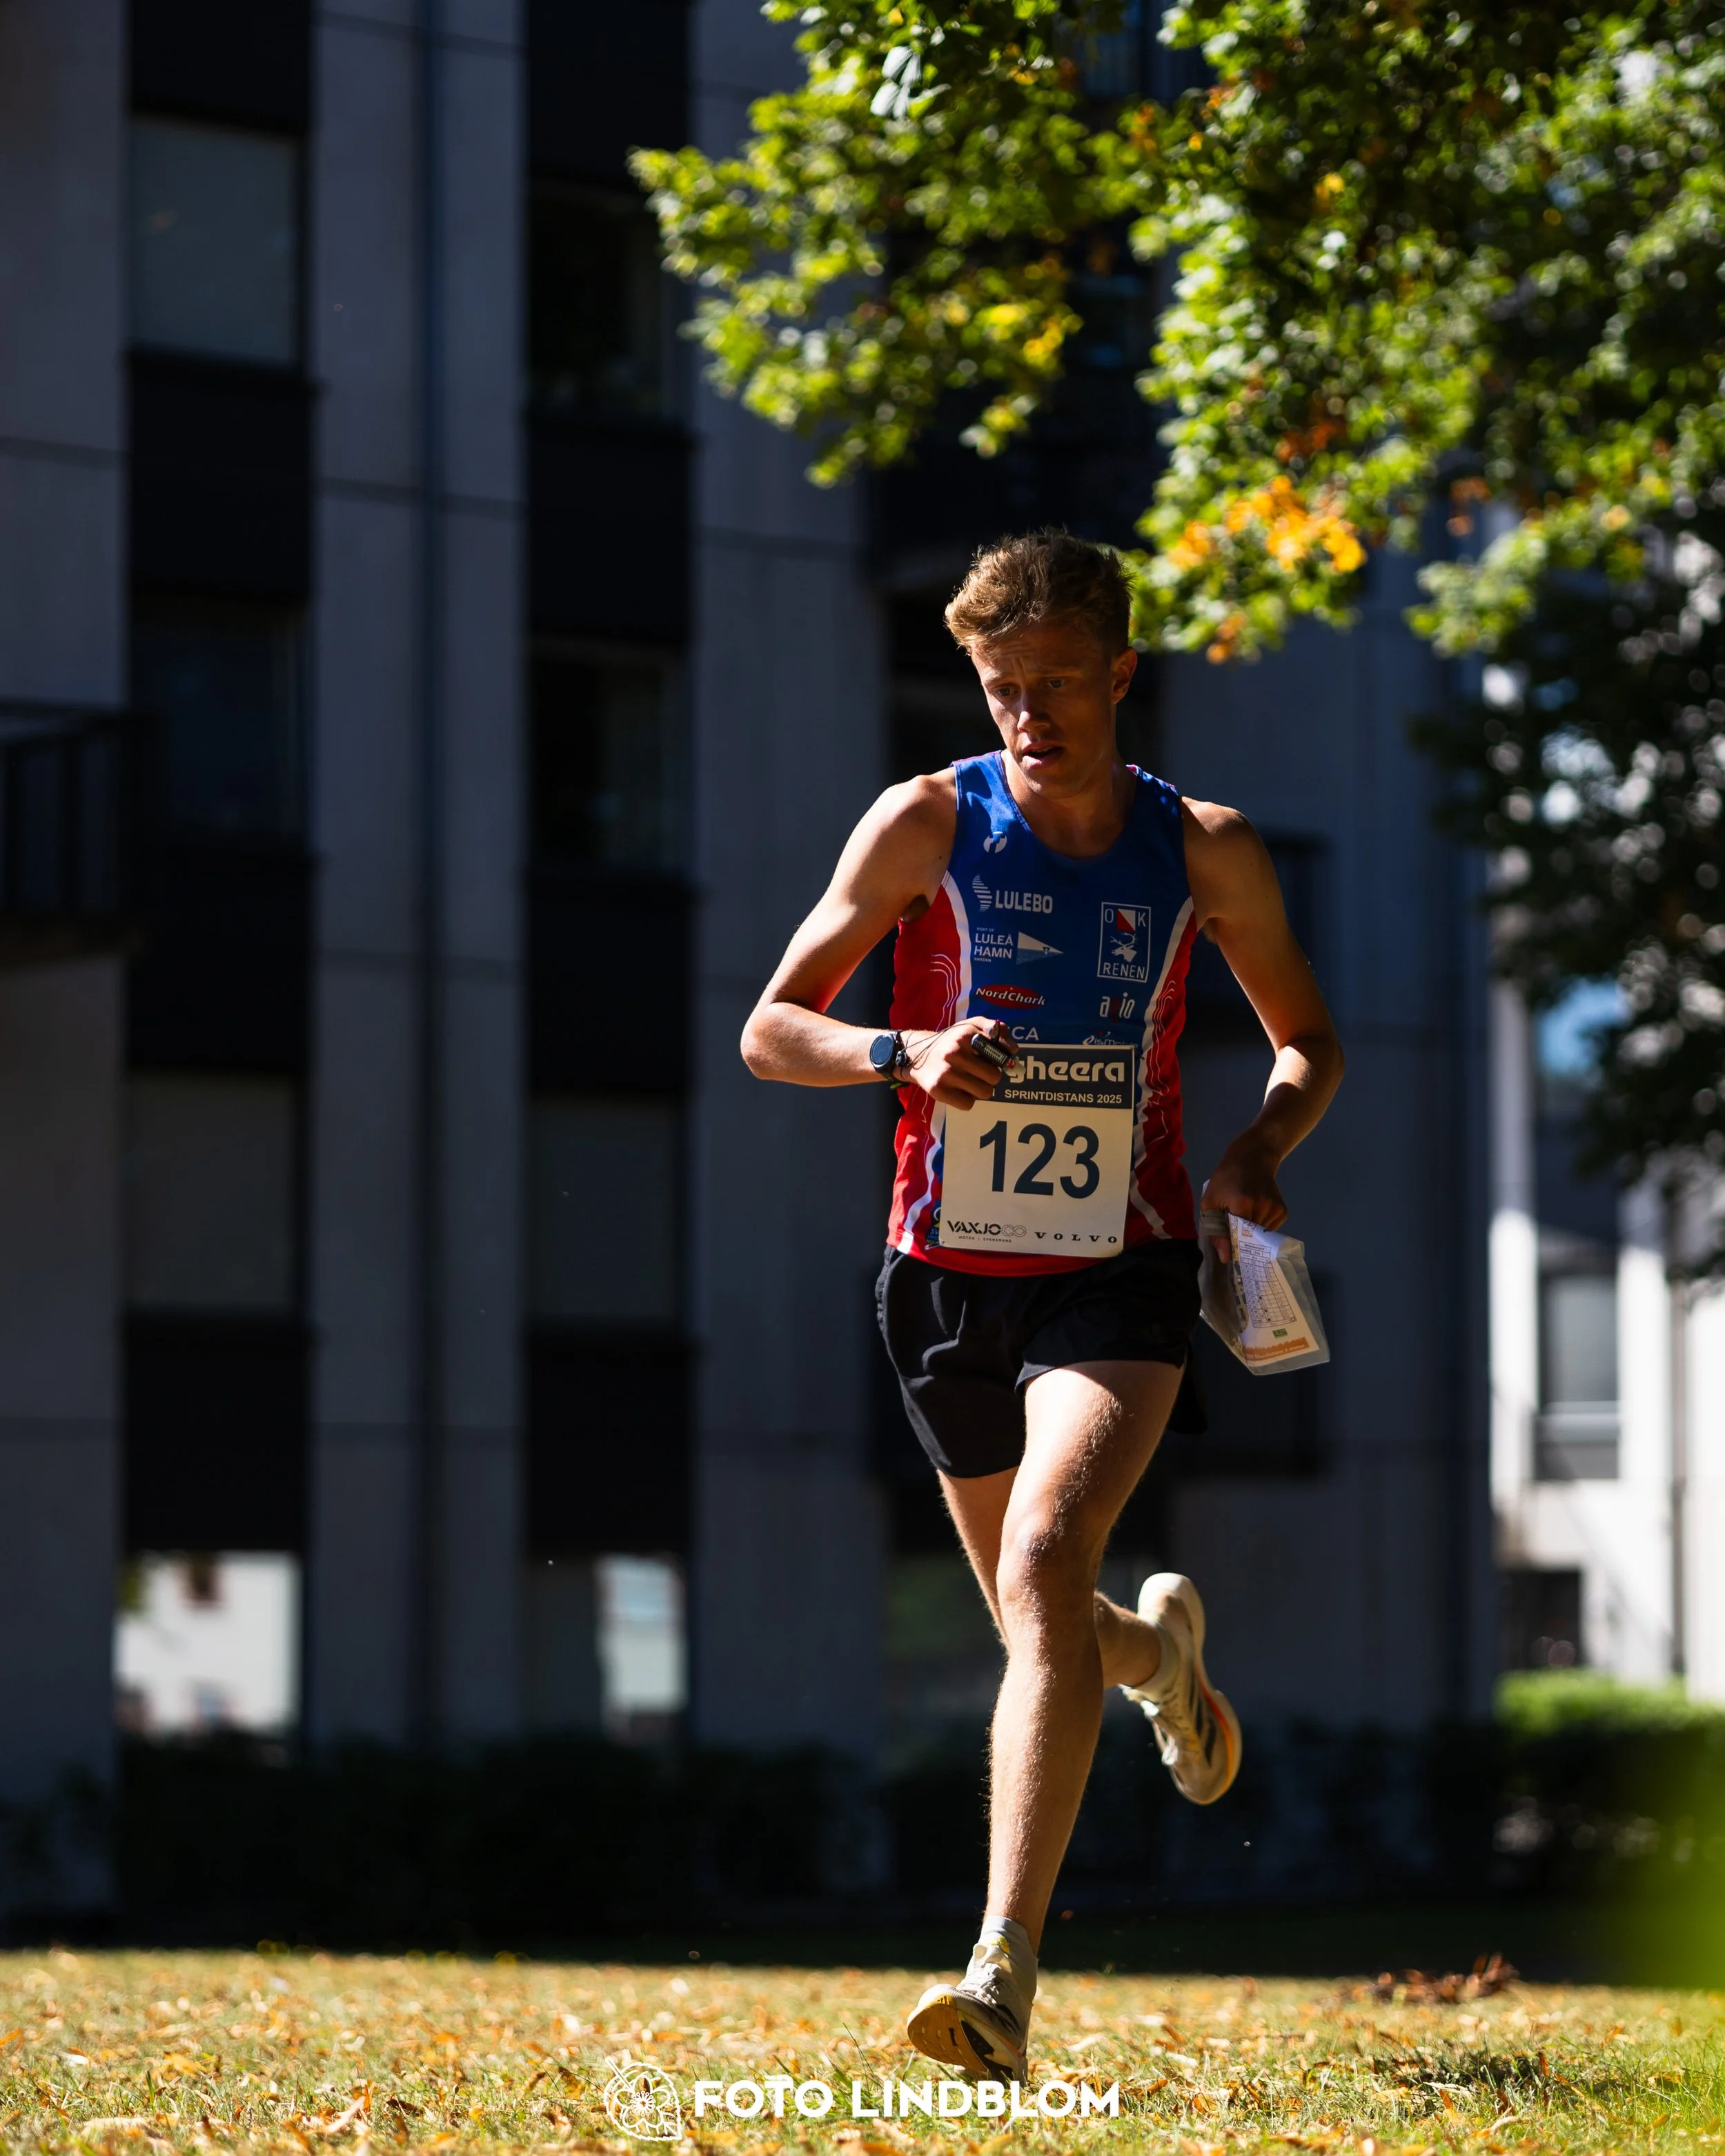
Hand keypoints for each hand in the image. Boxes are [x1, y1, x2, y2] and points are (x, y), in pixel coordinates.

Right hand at [902, 1020, 1013, 1108]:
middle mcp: (955, 1053)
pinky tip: (959, 1090)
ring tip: (970, 1081)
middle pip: (994, 1077)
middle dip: (991, 1076)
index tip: (995, 1060)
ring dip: (981, 1089)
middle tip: (980, 1072)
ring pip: (984, 1092)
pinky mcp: (938, 1090)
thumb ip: (994, 1029)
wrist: (916, 1055)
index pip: (1000, 1053)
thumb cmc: (950, 1041)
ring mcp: (946, 1073)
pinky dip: (967, 1099)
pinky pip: (968, 1104)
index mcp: (965, 1034)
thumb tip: (1013, 1049)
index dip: (1001, 1059)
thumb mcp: (970, 1026)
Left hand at [1199, 1135, 1287, 1257]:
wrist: (1251, 1158)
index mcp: (1242, 1204)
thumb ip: (1215, 1231)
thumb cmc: (1225, 1179)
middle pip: (1251, 1239)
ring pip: (1262, 1236)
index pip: (1238, 1238)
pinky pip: (1271, 1229)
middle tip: (1233, 1236)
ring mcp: (1275, 1208)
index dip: (1232, 1245)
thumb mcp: (1211, 1201)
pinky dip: (1261, 1227)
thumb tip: (1226, 1258)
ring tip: (1244, 1217)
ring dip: (1252, 1233)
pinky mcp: (1283, 1210)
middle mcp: (1262, 1207)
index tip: (1228, 1253)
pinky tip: (1255, 1212)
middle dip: (1242, 1241)